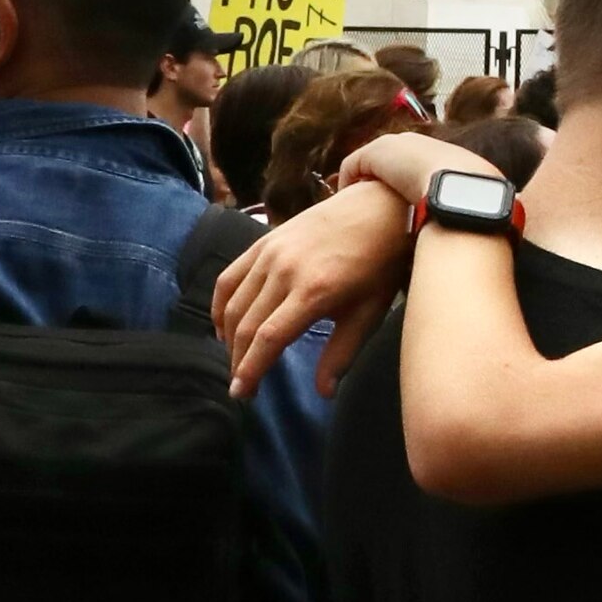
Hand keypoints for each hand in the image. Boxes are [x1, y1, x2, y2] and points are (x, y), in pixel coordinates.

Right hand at [216, 160, 435, 397]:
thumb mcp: (369, 313)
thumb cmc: (380, 264)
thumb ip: (342, 353)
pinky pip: (230, 276)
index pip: (268, 338)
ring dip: (228, 337)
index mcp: (313, 291)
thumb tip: (324, 392)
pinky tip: (223, 325)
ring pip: (234, 302)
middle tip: (239, 384)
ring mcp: (270, 252)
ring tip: (235, 360)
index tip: (241, 393)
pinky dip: (220, 303)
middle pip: (246, 324)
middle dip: (238, 360)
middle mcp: (284, 271)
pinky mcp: (264, 241)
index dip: (251, 369)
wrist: (380, 208)